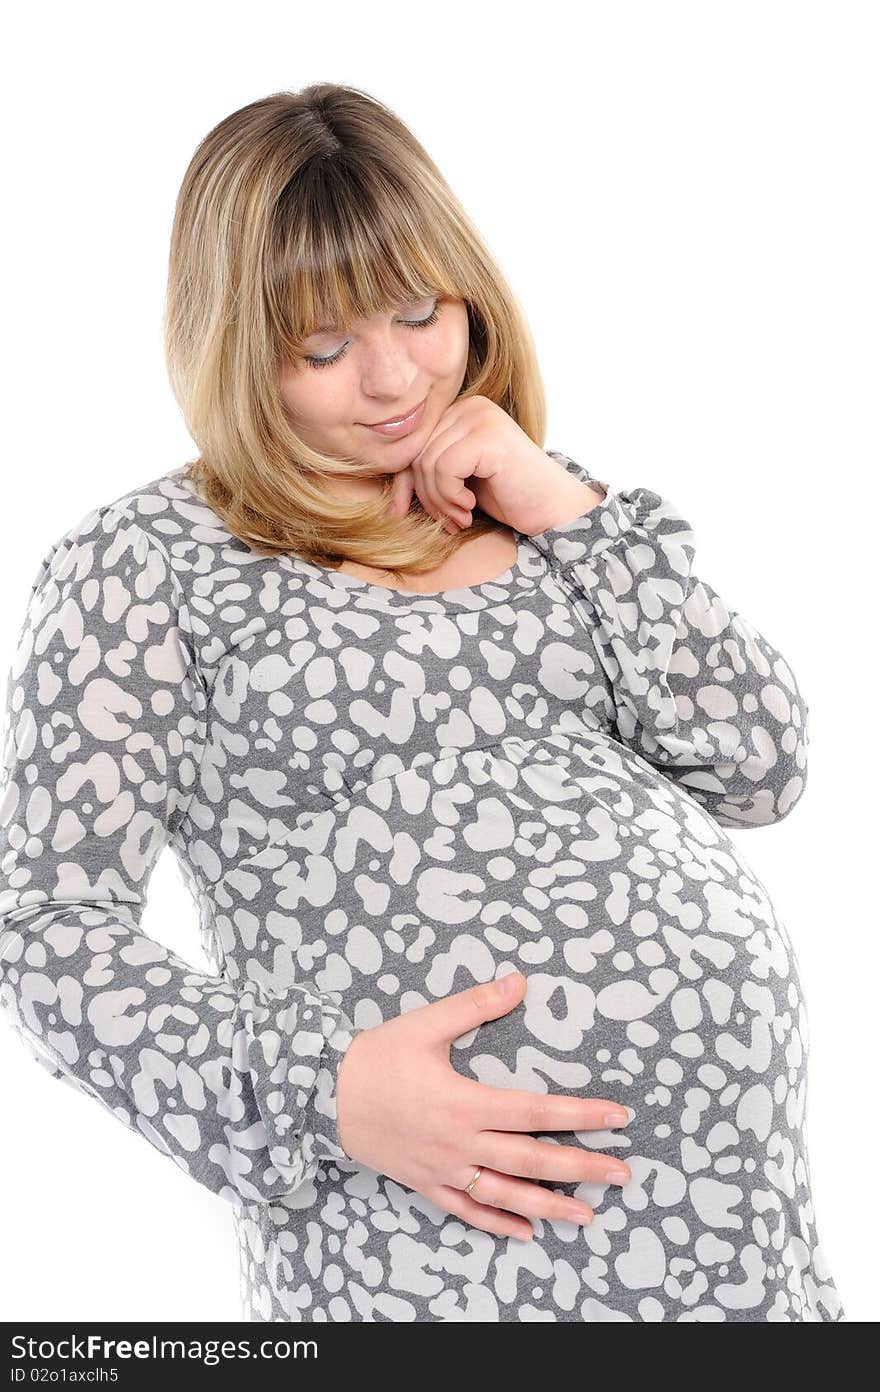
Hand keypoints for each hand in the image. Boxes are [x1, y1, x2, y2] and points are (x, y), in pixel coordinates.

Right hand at [334, 971, 630, 1241]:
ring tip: (588, 1216)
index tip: (616, 1117)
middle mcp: (460, 1143)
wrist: (325, 1096)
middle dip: (580, 1167)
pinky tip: (525, 1232)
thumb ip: (475, 1006)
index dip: (579, 1115)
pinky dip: (497, 1223)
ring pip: (506, 1194)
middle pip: (531, 1159)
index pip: (535, 1111)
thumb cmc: (376, 1058)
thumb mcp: (424, 1025)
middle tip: (622, 1174)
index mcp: (464, 1103)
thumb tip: (519, 982)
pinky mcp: (427, 1183)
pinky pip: (467, 1210)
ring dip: (549, 1206)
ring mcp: (444, 1169)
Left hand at [385, 395, 603, 535]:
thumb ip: (426, 477)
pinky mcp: (488, 435)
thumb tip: (387, 501)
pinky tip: (471, 508)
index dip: (405, 484)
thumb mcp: (456, 485)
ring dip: (439, 502)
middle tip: (449, 522)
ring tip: (461, 519)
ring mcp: (480, 417)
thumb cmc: (507, 498)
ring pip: (427, 463)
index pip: (411, 445)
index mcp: (458, 411)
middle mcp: (469, 406)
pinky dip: (451, 497)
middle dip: (425, 496)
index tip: (408, 513)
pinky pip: (444, 468)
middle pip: (416, 454)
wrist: (553, 510)